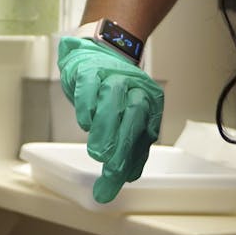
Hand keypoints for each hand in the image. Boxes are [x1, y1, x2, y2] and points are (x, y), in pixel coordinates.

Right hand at [57, 36, 164, 202]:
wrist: (101, 55)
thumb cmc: (113, 96)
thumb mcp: (124, 123)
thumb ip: (127, 152)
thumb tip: (126, 179)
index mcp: (150, 103)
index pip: (144, 132)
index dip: (132, 156)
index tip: (118, 176)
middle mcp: (135, 86)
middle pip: (133, 114)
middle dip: (122, 143)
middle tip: (110, 166)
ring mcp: (112, 75)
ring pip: (113, 98)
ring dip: (105, 127)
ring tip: (97, 152)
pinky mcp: (90, 69)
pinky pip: (89, 84)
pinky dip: (87, 105)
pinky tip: (86, 123)